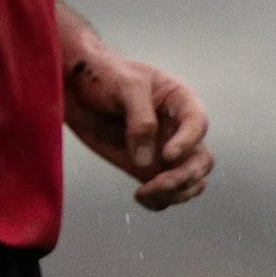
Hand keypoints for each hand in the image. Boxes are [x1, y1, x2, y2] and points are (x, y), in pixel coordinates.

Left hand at [62, 41, 213, 210]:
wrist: (74, 86)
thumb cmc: (105, 75)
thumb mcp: (126, 86)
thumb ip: (140, 119)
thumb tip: (145, 161)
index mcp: (180, 102)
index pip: (198, 124)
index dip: (188, 142)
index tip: (167, 155)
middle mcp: (177, 130)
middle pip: (201, 161)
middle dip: (184, 177)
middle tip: (156, 184)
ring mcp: (162, 152)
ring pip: (189, 182)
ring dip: (175, 193)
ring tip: (145, 193)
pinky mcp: (143, 168)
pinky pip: (164, 193)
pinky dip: (159, 202)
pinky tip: (141, 196)